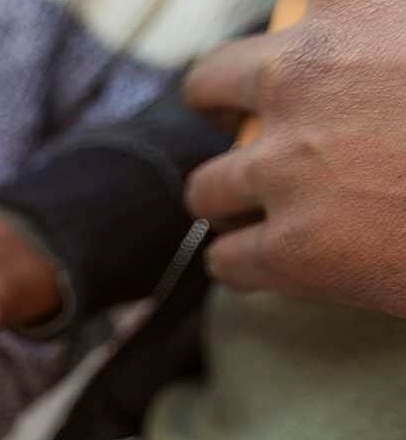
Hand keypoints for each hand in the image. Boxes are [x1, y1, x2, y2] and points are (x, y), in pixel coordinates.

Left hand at [184, 0, 405, 316]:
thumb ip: (379, 26)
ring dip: (228, 199)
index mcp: (346, 15)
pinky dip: (239, 264)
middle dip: (226, 118)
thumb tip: (340, 23)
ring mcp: (288, 167)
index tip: (265, 74)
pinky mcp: (295, 247)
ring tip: (251, 212)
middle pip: (211, 92)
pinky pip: (229, 259)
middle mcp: (301, 80)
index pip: (278, 18)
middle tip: (246, 138)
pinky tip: (257, 266)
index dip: (266, 55)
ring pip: (208, 186)